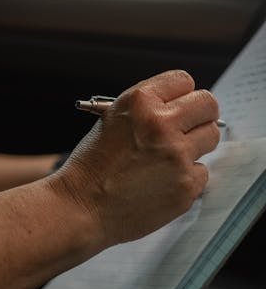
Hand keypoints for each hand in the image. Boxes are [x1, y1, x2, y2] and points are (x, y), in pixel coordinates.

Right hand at [52, 69, 220, 246]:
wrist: (79, 207)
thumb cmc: (89, 168)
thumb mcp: (109, 122)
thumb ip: (146, 110)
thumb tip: (180, 108)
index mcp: (138, 102)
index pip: (183, 80)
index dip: (179, 95)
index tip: (177, 106)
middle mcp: (161, 124)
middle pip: (207, 105)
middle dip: (198, 116)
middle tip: (185, 129)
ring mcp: (177, 155)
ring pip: (210, 137)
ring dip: (192, 146)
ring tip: (164, 160)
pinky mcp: (186, 184)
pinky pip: (201, 172)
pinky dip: (184, 177)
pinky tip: (159, 183)